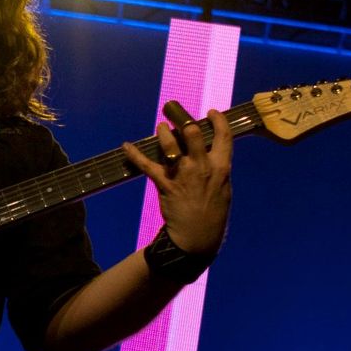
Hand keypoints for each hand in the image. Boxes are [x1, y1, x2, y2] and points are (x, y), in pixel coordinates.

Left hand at [122, 100, 231, 256]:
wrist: (197, 238)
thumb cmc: (213, 214)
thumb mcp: (223, 189)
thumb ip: (217, 168)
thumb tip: (211, 152)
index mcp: (221, 168)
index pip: (224, 136)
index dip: (217, 120)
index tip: (211, 113)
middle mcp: (202, 167)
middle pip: (191, 132)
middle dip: (182, 119)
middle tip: (175, 113)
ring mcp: (182, 174)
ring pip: (169, 143)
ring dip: (163, 132)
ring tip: (161, 128)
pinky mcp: (165, 184)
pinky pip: (146, 165)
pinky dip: (134, 155)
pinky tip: (126, 147)